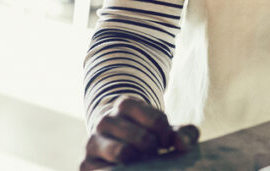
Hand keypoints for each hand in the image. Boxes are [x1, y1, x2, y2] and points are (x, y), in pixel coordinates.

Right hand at [81, 96, 198, 169]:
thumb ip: (185, 133)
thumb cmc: (147, 135)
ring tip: (141, 163)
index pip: (157, 120)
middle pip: (142, 139)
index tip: (164, 143)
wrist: (114, 141)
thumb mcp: (166, 129)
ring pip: (122, 154)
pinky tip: (128, 169)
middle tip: (152, 155)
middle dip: (153, 151)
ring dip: (139, 163)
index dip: (167, 136)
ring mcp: (92, 142)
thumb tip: (181, 144)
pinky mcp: (85, 164)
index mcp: (126, 104)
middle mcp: (105, 120)